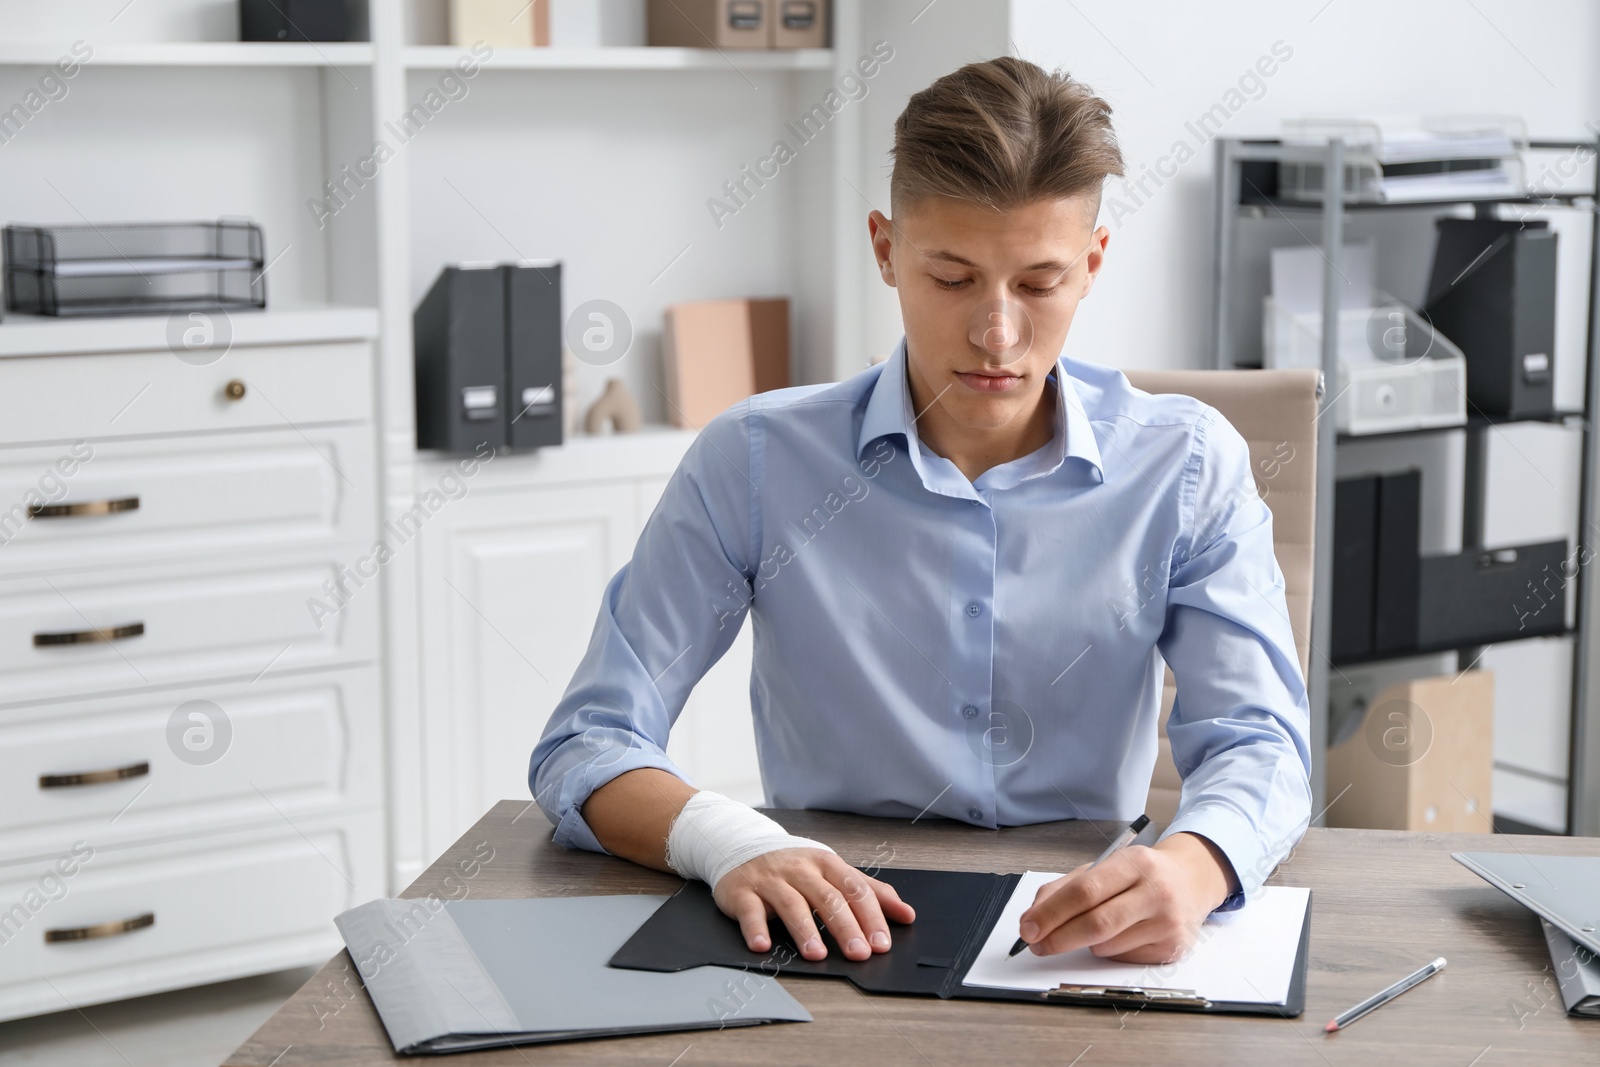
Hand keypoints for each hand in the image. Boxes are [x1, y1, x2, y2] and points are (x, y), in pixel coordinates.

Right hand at [712, 847, 915, 961]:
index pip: (854, 889)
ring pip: (791, 904)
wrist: (741, 845)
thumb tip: (906, 914)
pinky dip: (755, 929)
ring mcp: (770, 880)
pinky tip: (763, 946)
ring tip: (817, 954)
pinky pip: (750, 911)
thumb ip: (870, 891)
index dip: (870, 916)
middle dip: (845, 927)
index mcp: (826, 864)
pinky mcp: (742, 892)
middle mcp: (800, 870)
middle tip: (859, 953)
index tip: (882, 943)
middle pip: (826, 898)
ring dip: (805, 930)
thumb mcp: (833, 872)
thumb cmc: (795, 866)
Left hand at [1016, 832, 1234, 964]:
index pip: (1085, 891)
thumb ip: (1066, 888)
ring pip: (1107, 946)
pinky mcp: (1173, 948)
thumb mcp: (1106, 867)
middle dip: (1059, 938)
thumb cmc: (1139, 875)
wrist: (1191, 881)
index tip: (1027, 928)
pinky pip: (1123, 958)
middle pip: (1097, 923)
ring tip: (1097, 925)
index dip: (1051, 913)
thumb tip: (1033, 918)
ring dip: (1087, 943)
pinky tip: (1122, 934)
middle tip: (1036, 945)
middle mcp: (1156, 892)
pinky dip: (1109, 951)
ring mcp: (1168, 923)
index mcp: (1134, 863)